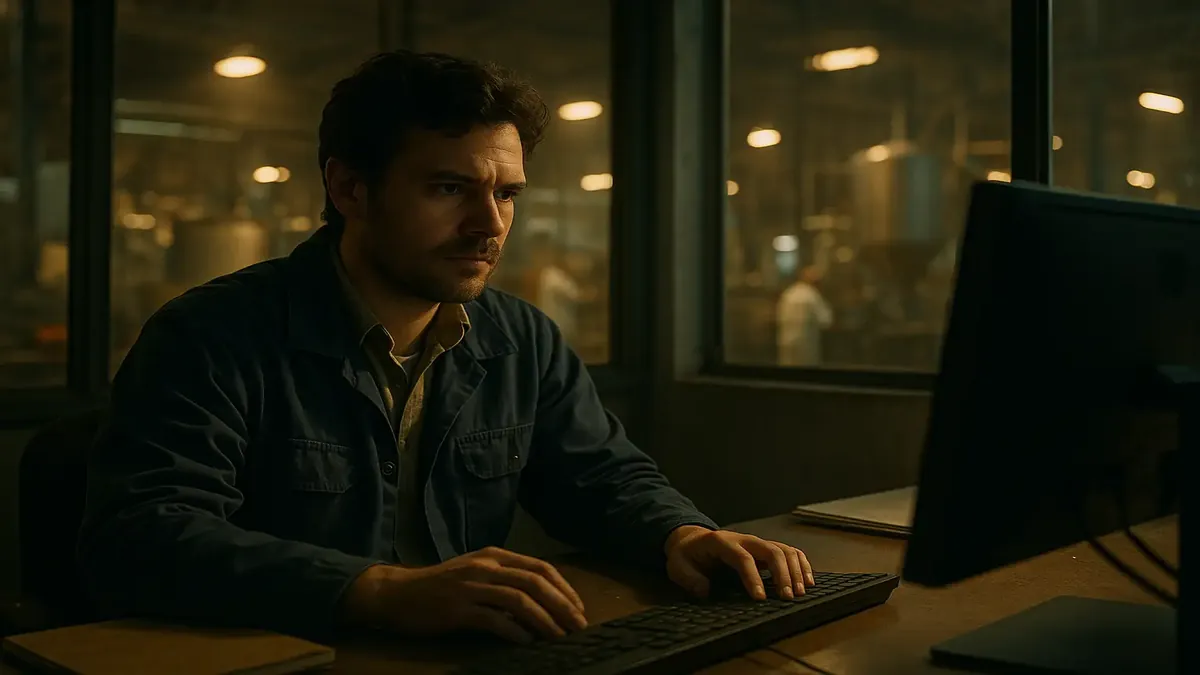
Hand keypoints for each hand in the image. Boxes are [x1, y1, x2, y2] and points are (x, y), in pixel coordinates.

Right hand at [341, 547, 587, 642]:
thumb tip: (543, 602)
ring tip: (559, 636)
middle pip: (535, 581)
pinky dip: (514, 631)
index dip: (564, 588)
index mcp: (495, 555)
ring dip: (544, 620)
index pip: (540, 567)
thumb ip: (507, 580)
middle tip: (579, 626)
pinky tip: (526, 642)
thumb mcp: (478, 572)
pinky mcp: (459, 609)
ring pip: (519, 599)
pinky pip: (494, 619)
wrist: (399, 593)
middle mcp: (487, 566)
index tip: (579, 609)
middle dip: (562, 604)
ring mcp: (472, 586)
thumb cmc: (442, 585)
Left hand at [664, 526, 813, 599]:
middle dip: (782, 574)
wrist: (692, 540)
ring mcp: (757, 543)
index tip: (761, 598)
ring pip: (784, 549)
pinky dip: (802, 564)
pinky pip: (789, 552)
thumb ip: (689, 578)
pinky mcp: (765, 549)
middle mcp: (743, 539)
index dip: (753, 577)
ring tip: (800, 593)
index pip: (742, 558)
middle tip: (787, 598)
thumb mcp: (677, 566)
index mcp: (721, 542)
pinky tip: (808, 582)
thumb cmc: (687, 556)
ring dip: (796, 570)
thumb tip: (705, 590)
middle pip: (770, 550)